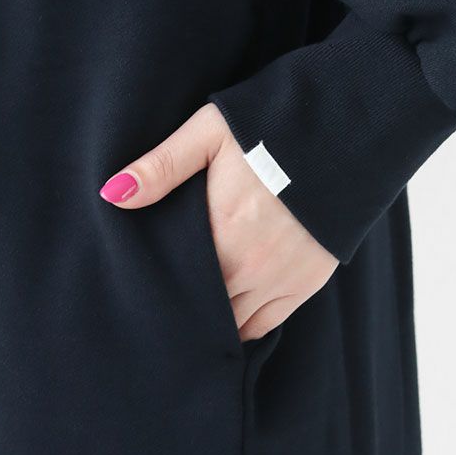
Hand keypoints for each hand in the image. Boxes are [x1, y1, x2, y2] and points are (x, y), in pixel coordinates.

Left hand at [98, 103, 338, 340]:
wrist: (342, 131)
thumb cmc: (270, 128)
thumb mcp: (209, 134)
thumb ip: (161, 167)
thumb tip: (113, 195)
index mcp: (219, 233)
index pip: (176, 284)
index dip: (159, 291)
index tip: (147, 291)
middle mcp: (248, 266)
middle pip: (203, 308)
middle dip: (184, 307)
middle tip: (167, 305)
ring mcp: (280, 278)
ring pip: (234, 323)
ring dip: (214, 319)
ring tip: (197, 312)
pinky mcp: (308, 281)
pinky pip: (269, 323)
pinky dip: (247, 326)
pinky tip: (232, 320)